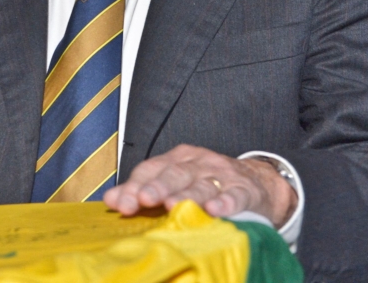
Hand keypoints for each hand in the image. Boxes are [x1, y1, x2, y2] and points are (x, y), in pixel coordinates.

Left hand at [102, 144, 296, 227]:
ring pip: (203, 185)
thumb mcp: (175, 181)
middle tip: (144, 199)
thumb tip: (111, 200)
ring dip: (188, 195)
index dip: (135, 185)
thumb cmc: (206, 183)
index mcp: (178, 158)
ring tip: (173, 206)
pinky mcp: (244, 190)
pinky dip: (225, 202)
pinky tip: (215, 209)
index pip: (152, 168)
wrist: (256, 182)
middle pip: (175, 174)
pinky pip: (234, 196)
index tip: (121, 204)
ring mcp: (222, 175)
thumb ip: (142, 190)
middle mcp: (199, 163)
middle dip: (158, 186)